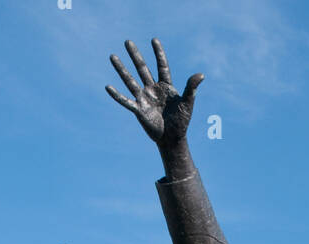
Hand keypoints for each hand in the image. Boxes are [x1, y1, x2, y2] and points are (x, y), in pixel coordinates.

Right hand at [106, 38, 203, 152]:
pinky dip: (117, 95)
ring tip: (112, 56)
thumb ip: (191, 88)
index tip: (154, 40)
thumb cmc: (181, 122)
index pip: (161, 66)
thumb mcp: (187, 103)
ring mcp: (144, 98)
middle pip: (142, 68)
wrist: (172, 139)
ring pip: (130, 80)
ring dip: (121, 69)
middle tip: (127, 42)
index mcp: (166, 86)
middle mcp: (153, 89)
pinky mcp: (138, 110)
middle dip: (135, 55)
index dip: (158, 54)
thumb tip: (201, 75)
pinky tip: (108, 87)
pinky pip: (126, 101)